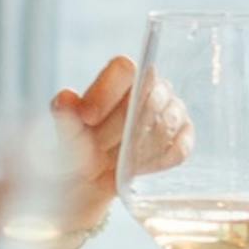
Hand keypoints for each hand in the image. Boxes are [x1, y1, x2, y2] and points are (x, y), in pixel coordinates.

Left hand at [55, 56, 185, 194]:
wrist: (90, 180)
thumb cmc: (77, 149)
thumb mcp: (67, 136)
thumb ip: (66, 118)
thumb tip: (65, 99)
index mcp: (118, 77)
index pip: (125, 68)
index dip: (107, 93)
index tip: (88, 118)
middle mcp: (148, 86)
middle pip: (149, 98)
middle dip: (122, 130)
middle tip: (101, 147)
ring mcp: (171, 108)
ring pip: (167, 123)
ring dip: (140, 149)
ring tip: (118, 160)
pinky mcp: (182, 135)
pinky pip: (179, 148)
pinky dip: (157, 162)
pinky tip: (138, 167)